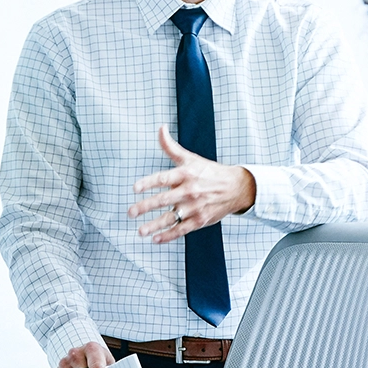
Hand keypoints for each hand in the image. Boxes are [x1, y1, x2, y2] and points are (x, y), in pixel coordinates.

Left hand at [128, 126, 256, 243]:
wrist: (236, 188)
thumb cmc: (210, 172)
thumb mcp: (191, 158)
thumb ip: (171, 147)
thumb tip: (160, 128)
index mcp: (186, 174)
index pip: (164, 178)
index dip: (149, 183)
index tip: (135, 188)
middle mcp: (190, 191)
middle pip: (164, 200)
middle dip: (146, 206)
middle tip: (131, 212)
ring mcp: (195, 207)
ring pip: (172, 217)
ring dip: (155, 225)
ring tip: (141, 231)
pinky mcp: (200, 220)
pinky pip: (182, 229)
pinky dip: (169, 235)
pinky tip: (156, 239)